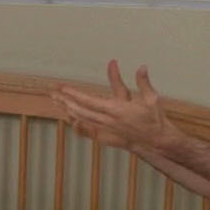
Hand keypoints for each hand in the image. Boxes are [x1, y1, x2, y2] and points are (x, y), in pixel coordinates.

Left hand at [51, 59, 177, 150]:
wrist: (157, 142)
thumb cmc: (154, 120)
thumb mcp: (151, 98)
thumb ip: (143, 82)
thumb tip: (141, 67)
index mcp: (116, 110)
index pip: (88, 100)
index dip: (73, 94)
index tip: (62, 88)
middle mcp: (108, 121)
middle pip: (80, 110)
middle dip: (64, 101)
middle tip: (52, 93)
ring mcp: (107, 130)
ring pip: (82, 120)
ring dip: (68, 111)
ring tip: (56, 103)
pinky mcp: (108, 138)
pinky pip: (88, 131)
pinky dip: (78, 125)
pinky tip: (70, 121)